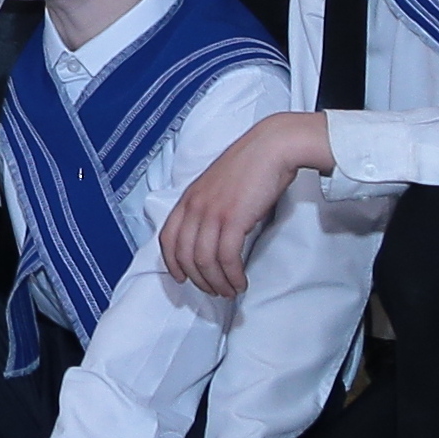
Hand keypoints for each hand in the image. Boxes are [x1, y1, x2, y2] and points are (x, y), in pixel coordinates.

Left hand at [155, 112, 327, 300]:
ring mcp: (213, 213)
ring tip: (230, 290)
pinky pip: (226, 258)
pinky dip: (232, 275)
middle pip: (185, 255)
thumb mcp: (217, 185)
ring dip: (217, 282)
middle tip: (214, 290)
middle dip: (198, 279)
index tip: (180, 278)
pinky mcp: (233, 219)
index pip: (168, 237)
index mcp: (189, 197)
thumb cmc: (251, 165)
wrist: (271, 147)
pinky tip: (240, 281)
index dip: (171, 262)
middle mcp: (195, 206)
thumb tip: (213, 234)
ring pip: (204, 261)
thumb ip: (208, 207)